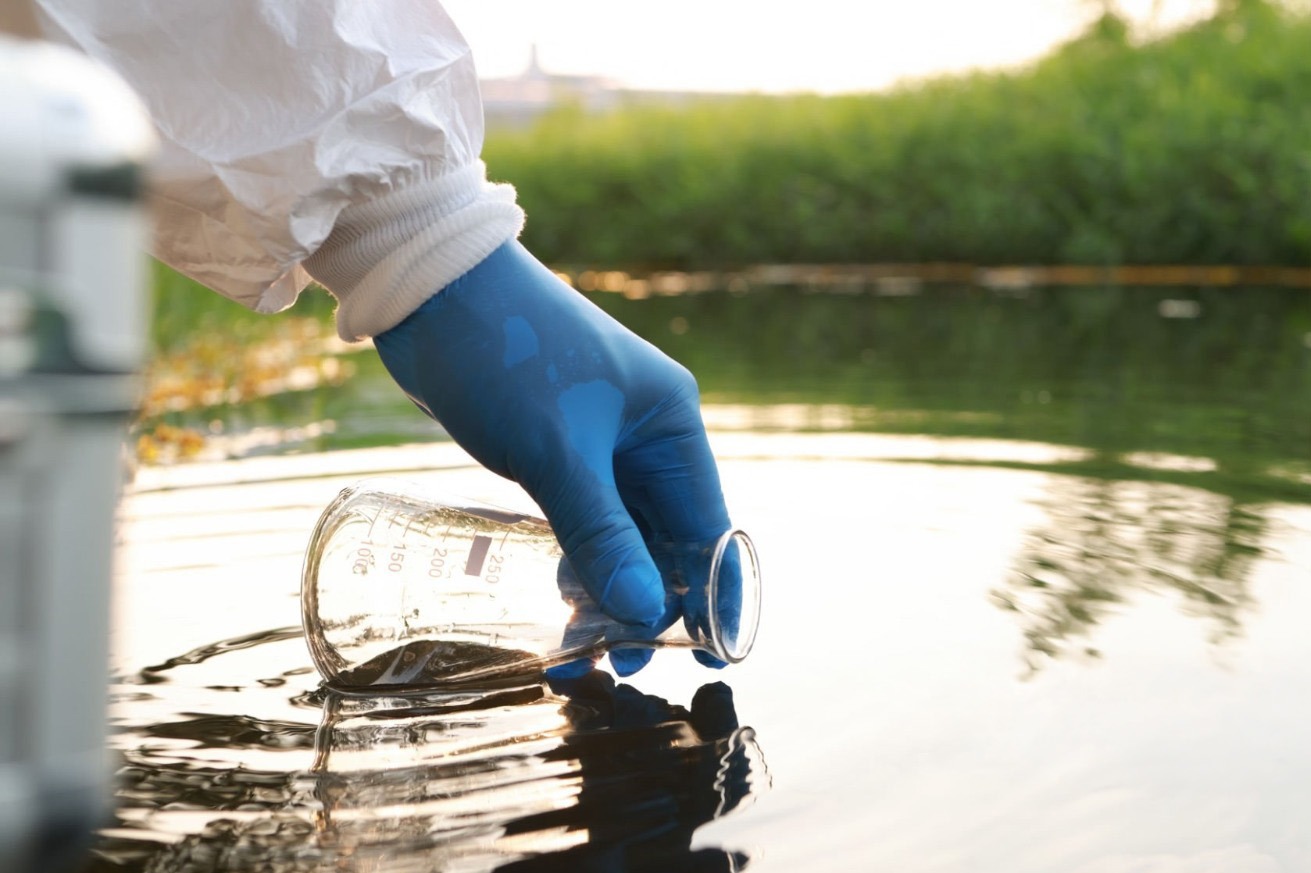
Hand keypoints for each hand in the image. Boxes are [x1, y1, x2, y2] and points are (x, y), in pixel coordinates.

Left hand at [372, 241, 732, 675]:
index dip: (711, 593)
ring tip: (580, 644)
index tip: (706, 656)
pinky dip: (576, 558)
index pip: (710, 525)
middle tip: (615, 660)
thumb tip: (645, 614)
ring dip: (607, 586)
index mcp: (670, 423)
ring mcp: (601, 441)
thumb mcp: (557, 453)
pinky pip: (582, 518)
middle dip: (647, 600)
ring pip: (622, 533)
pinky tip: (559, 597)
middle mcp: (646, 434)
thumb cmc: (505, 355)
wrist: (430, 291)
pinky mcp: (557, 448)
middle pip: (666, 537)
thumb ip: (602, 535)